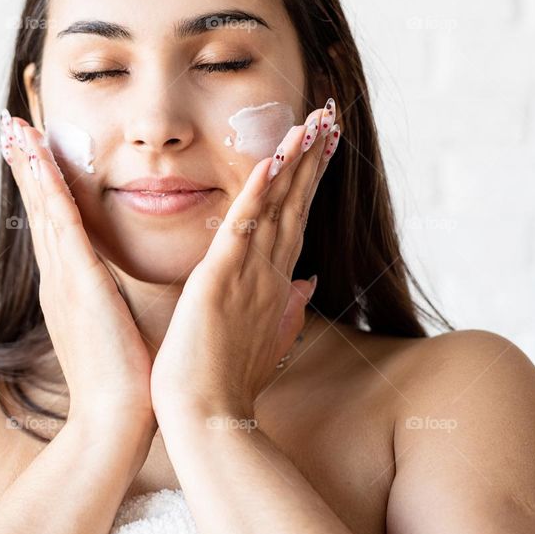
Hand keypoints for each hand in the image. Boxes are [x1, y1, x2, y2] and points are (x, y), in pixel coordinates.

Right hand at [1, 111, 155, 437]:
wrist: (117, 424)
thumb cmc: (133, 384)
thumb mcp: (133, 330)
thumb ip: (138, 303)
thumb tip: (155, 291)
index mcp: (75, 289)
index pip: (59, 226)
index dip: (47, 188)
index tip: (39, 153)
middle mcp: (62, 278)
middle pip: (41, 209)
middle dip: (28, 166)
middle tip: (12, 126)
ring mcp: (64, 278)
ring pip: (44, 207)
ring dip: (30, 164)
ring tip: (14, 127)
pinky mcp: (77, 280)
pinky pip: (59, 221)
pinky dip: (46, 185)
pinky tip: (37, 155)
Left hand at [149, 99, 340, 423]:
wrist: (206, 419)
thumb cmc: (228, 383)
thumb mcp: (266, 338)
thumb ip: (288, 307)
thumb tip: (307, 284)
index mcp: (274, 284)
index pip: (297, 218)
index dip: (310, 179)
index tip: (322, 143)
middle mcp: (270, 274)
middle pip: (297, 203)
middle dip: (313, 157)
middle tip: (328, 114)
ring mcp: (249, 276)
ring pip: (278, 208)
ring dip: (295, 163)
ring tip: (311, 122)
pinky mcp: (221, 281)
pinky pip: (244, 230)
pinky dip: (258, 195)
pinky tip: (270, 162)